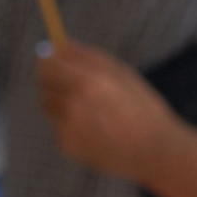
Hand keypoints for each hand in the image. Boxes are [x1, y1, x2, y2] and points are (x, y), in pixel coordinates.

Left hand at [35, 40, 183, 180]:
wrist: (153, 151)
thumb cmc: (140, 106)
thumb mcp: (121, 74)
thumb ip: (86, 57)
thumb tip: (57, 45)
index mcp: (88, 82)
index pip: (46, 64)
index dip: (47, 59)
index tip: (51, 59)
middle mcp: (73, 105)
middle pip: (42, 83)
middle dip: (52, 79)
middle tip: (69, 81)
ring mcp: (66, 127)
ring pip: (47, 104)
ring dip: (59, 100)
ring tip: (89, 108)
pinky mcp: (65, 144)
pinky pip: (56, 124)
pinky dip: (67, 123)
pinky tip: (92, 128)